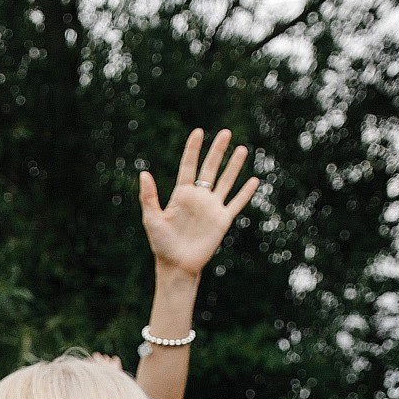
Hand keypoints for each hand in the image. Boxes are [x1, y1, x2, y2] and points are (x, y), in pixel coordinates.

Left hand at [139, 128, 259, 279]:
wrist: (177, 266)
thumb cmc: (161, 244)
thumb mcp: (152, 219)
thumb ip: (149, 196)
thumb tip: (143, 173)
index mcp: (181, 195)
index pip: (188, 166)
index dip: (193, 149)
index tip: (199, 132)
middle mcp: (198, 198)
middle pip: (210, 168)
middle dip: (218, 151)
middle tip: (226, 132)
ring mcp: (211, 208)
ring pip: (226, 181)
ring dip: (234, 166)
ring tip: (242, 148)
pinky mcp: (222, 220)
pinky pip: (236, 203)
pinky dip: (245, 192)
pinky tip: (254, 180)